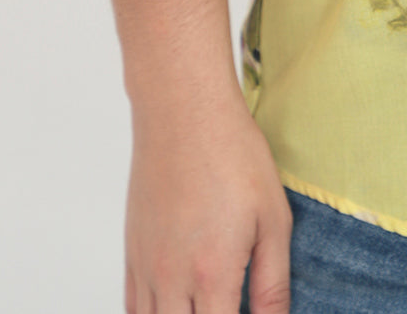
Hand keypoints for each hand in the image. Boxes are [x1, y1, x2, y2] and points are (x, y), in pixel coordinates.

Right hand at [124, 92, 291, 313]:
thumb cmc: (234, 156)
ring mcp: (146, 268)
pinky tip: (178, 306)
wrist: (184, 112)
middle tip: (229, 306)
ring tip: (207, 303)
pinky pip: (133, 308)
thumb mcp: (273, 218)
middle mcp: (171, 280)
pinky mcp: (132, 253)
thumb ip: (272, 283)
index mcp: (212, 274)